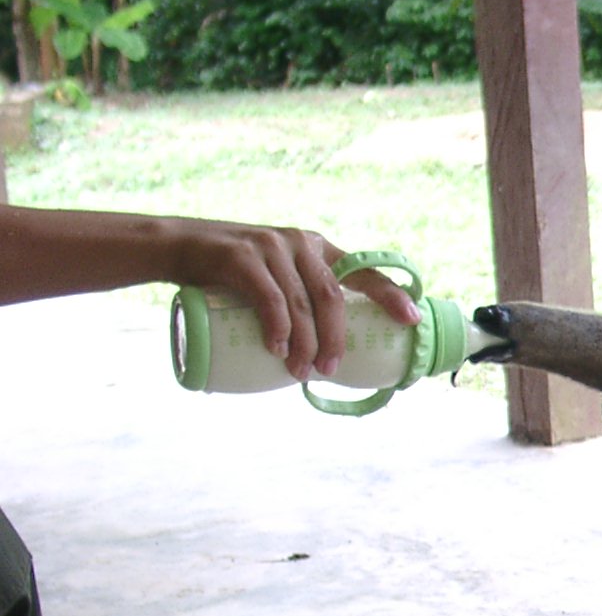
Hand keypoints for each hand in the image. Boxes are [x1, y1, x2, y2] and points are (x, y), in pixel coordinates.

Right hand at [168, 221, 420, 382]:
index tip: (412, 319)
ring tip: (301, 371)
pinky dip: (278, 327)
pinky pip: (270, 298)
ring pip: (303, 304)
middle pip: (333, 298)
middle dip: (335, 340)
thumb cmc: (230, 274)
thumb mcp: (273, 277)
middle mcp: (299, 244)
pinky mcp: (241, 257)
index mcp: (316, 249)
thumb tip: (319, 358)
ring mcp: (270, 247)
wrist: (175, 246)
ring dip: (306, 343)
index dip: (390, 295)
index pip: (363, 271)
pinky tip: (278, 348)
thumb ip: (297, 302)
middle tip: (327, 370)